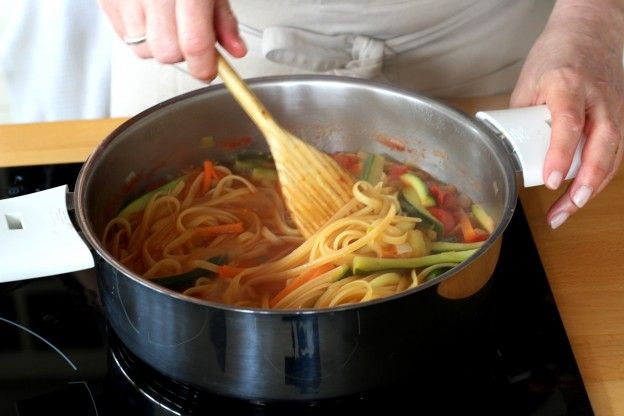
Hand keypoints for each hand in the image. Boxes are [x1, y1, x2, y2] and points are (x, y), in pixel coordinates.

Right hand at [98, 0, 246, 80]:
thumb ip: (223, 18)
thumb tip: (234, 50)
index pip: (194, 44)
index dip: (204, 66)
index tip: (209, 70)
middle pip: (167, 52)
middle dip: (182, 55)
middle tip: (189, 37)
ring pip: (143, 50)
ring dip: (158, 46)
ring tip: (167, 21)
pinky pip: (123, 37)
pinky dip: (139, 34)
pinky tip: (148, 15)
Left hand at [510, 0, 623, 228]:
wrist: (591, 30)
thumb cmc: (555, 55)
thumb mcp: (528, 83)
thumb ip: (521, 117)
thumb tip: (509, 153)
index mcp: (567, 84)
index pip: (567, 123)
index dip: (560, 154)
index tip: (549, 180)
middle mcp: (596, 98)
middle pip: (601, 145)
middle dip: (585, 183)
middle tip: (566, 208)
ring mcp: (613, 108)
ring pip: (612, 154)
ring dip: (592, 187)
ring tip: (567, 212)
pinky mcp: (619, 117)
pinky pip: (614, 152)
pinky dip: (598, 177)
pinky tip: (581, 195)